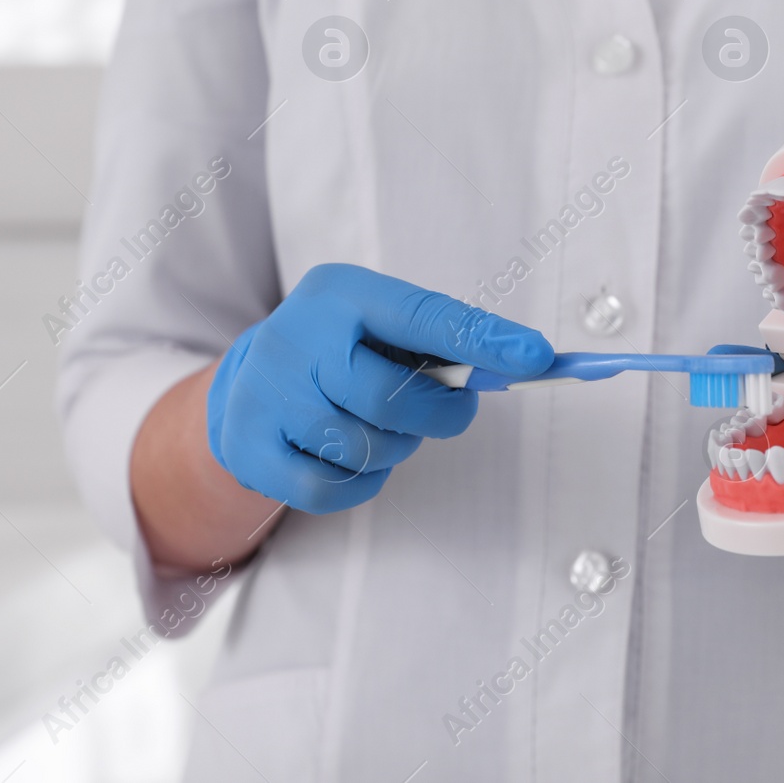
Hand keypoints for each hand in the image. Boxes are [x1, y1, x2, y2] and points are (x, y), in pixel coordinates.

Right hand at [207, 263, 552, 513]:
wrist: (248, 380)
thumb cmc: (342, 351)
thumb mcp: (382, 324)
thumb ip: (443, 340)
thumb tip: (523, 361)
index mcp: (339, 293)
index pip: (421, 316)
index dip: (483, 339)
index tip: (536, 357)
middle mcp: (294, 337)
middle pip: (392, 397)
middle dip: (437, 414)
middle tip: (450, 410)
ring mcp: (264, 394)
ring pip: (365, 448)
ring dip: (395, 449)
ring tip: (383, 428)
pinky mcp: (248, 448)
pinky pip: (331, 489)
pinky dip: (360, 483)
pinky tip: (354, 457)